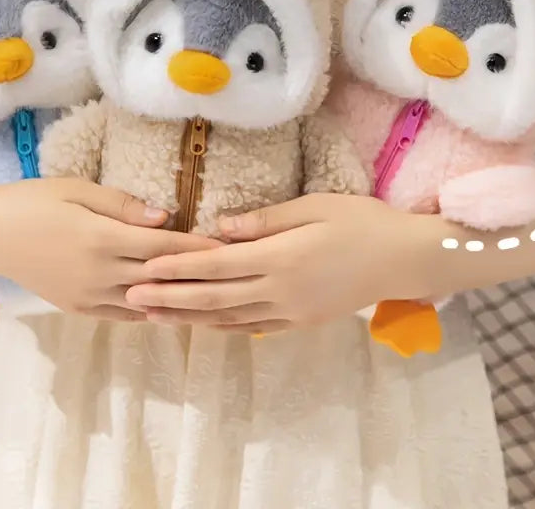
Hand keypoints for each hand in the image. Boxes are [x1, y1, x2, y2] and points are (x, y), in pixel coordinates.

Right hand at [0, 177, 221, 320]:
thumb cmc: (36, 201)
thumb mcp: (78, 190)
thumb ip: (122, 205)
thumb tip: (164, 216)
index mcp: (102, 238)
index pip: (163, 246)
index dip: (197, 247)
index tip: (227, 247)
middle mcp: (100, 272)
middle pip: (160, 275)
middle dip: (196, 273)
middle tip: (230, 273)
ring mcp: (88, 295)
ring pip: (145, 301)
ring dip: (177, 298)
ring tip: (209, 295)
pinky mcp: (78, 308)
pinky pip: (121, 314)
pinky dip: (147, 311)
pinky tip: (168, 309)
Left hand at [126, 194, 429, 333]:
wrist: (403, 259)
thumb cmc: (360, 221)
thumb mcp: (314, 207)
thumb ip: (264, 220)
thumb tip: (219, 227)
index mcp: (280, 257)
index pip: (215, 263)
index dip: (177, 266)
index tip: (143, 266)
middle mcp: (279, 290)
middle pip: (213, 296)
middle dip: (169, 297)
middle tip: (130, 298)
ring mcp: (290, 311)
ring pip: (228, 317)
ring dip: (188, 317)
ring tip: (154, 316)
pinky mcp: (301, 322)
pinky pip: (253, 327)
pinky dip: (223, 326)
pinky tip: (203, 325)